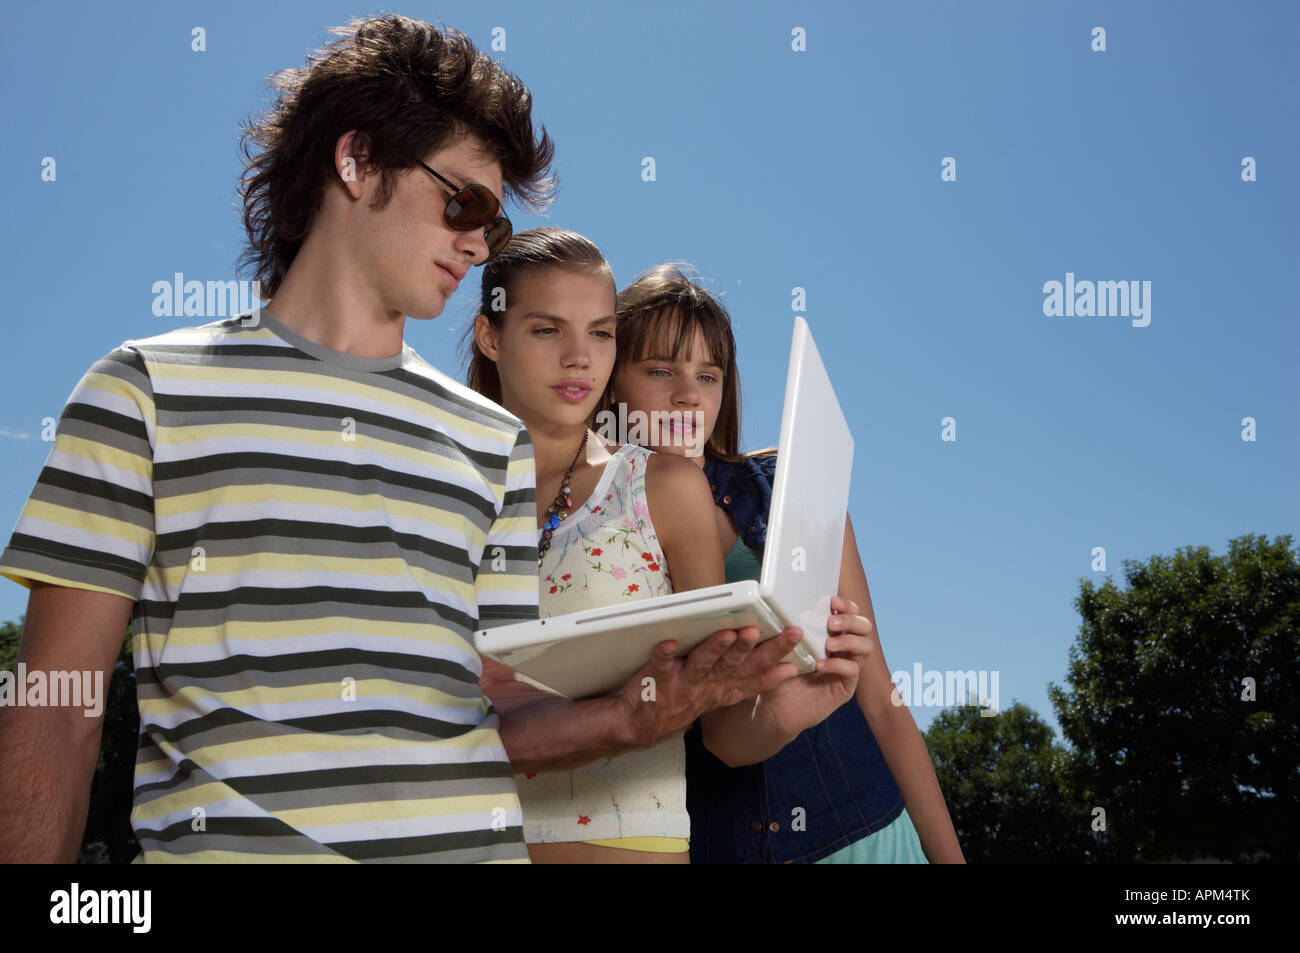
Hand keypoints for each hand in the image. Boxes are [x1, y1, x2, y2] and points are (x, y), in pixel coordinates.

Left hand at [617, 625, 801, 748]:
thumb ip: (742, 679)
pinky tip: (667, 642)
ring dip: (715, 648)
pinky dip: (663, 655)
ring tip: (728, 634)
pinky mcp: (657, 682)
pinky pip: (660, 666)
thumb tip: (777, 665)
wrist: (639, 727)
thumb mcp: (718, 695)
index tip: (795, 641)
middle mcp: (707, 687)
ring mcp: (683, 686)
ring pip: (703, 664)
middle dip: (747, 648)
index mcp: (722, 688)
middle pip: (732, 665)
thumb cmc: (682, 702)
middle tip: (759, 632)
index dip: (776, 660)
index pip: (755, 674)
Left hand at [759, 595, 875, 738]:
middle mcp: (844, 649)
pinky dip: (838, 665)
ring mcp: (847, 667)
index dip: (847, 605)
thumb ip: (786, 629)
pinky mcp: (846, 687)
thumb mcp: (780, 647)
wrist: (776, 707)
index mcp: (831, 634)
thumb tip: (783, 606)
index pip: (850, 613)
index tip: (832, 601)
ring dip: (849, 641)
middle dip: (851, 621)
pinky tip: (820, 665)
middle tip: (831, 623)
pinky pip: (852, 671)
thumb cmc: (779, 673)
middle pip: (865, 627)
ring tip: (828, 644)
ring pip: (866, 647)